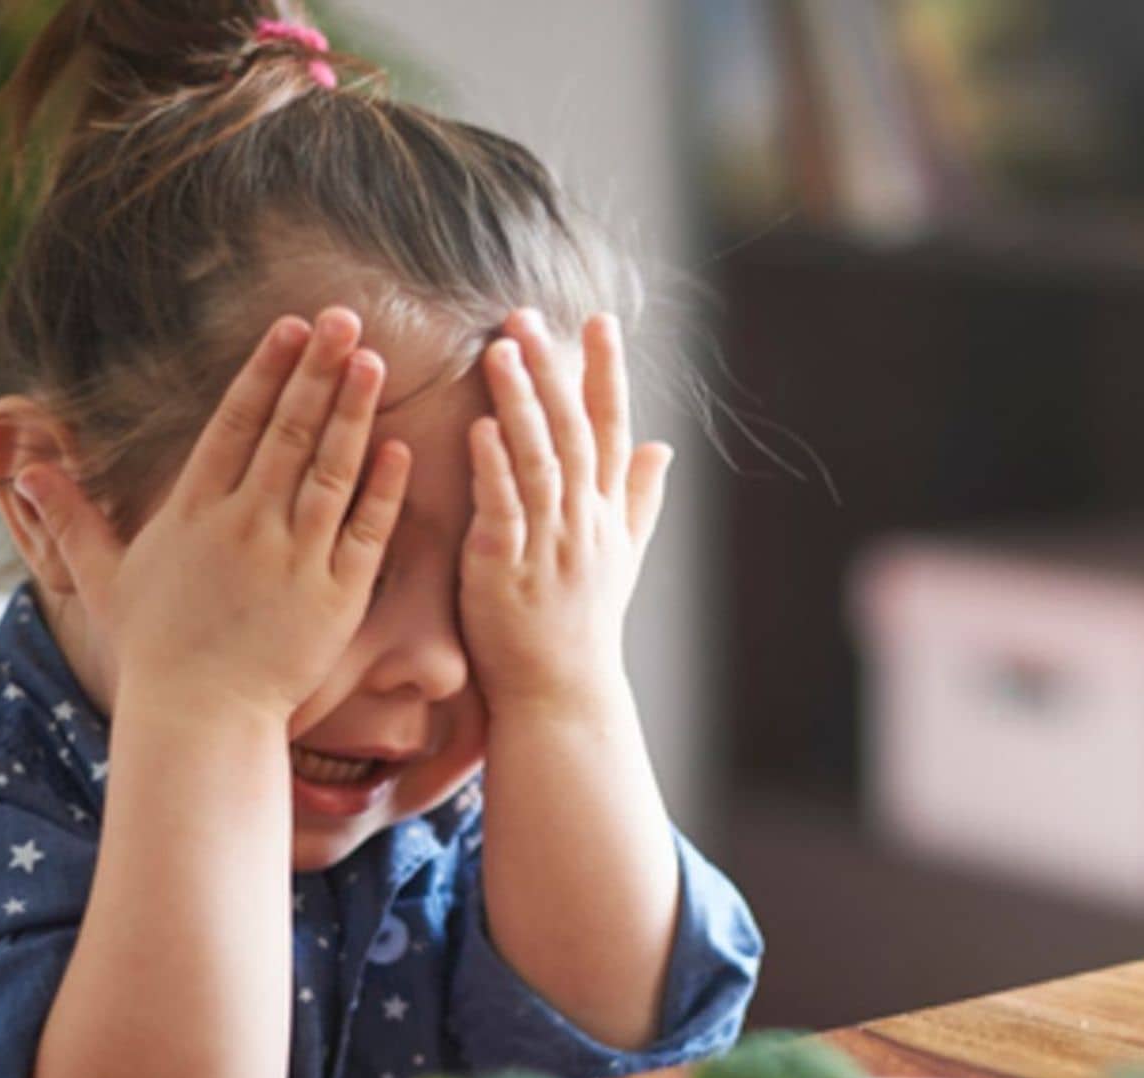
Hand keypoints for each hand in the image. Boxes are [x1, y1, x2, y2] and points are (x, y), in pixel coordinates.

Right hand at [14, 307, 409, 725]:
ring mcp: (295, 558)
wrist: (201, 716)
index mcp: (195, 510)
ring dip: (353, 413)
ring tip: (374, 362)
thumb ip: (74, 519)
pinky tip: (399, 448)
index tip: (290, 327)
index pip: (236, 423)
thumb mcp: (106, 578)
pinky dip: (383, 490)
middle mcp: (246, 524)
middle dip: (317, 371)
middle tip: (344, 318)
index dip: (266, 371)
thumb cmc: (157, 650)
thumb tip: (27, 469)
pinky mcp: (336, 595)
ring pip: (330, 470)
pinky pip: (366, 531)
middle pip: (288, 431)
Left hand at [460, 309, 672, 716]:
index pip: (612, 430)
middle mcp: (584, 523)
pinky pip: (503, 510)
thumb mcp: (622, 559)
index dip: (606, 374)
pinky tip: (479, 428)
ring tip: (500, 351)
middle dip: (554, 371)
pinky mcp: (505, 570)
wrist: (562, 695)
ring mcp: (547, 545)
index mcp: (607, 514)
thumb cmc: (584, 627)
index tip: (600, 321)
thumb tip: (664, 447)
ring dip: (520, 404)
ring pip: (538, 461)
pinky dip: (493, 468)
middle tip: (527, 316)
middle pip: (573, 433)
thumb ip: (638, 499)